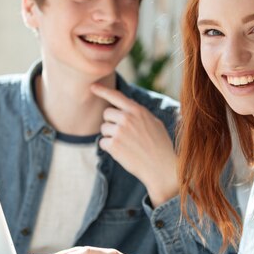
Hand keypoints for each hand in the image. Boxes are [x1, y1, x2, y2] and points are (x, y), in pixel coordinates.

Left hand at [90, 84, 178, 205]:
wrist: (161, 167)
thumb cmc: (160, 145)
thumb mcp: (154, 123)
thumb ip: (138, 114)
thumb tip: (125, 108)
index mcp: (137, 111)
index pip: (116, 96)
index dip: (103, 90)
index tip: (92, 87)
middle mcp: (127, 118)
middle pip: (106, 114)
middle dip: (111, 123)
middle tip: (124, 134)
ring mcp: (119, 132)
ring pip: (104, 129)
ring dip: (110, 136)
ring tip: (127, 145)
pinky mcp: (114, 145)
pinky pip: (102, 142)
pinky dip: (109, 148)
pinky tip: (123, 152)